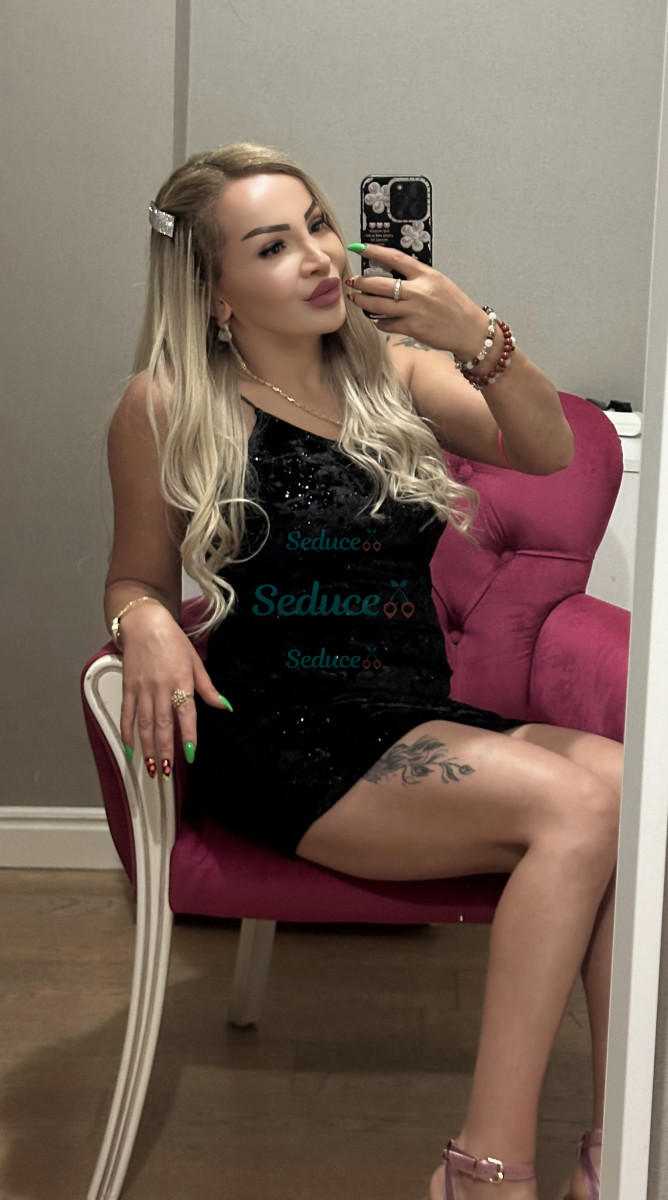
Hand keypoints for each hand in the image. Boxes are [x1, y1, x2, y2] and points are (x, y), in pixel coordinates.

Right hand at [118, 603, 229, 779]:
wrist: (144, 623)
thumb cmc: (172, 640)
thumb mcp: (196, 661)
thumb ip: (208, 688)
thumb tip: (224, 706)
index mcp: (181, 682)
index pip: (186, 714)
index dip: (188, 735)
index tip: (190, 754)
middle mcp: (161, 688)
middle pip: (163, 724)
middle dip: (164, 750)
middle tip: (166, 771)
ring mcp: (142, 689)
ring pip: (144, 723)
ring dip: (147, 747)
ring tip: (151, 766)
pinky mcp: (128, 687)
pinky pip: (126, 714)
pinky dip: (126, 732)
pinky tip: (129, 748)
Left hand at [346, 242, 487, 360]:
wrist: (470, 331)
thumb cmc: (455, 307)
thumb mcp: (439, 283)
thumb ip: (418, 277)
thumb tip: (394, 274)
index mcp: (426, 275)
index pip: (395, 258)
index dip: (374, 251)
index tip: (359, 247)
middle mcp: (418, 291)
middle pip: (379, 284)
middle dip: (361, 282)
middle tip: (352, 281)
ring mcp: (414, 311)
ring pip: (378, 305)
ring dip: (363, 302)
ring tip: (356, 299)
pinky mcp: (412, 328)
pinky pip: (386, 324)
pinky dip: (378, 322)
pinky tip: (376, 319)